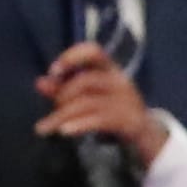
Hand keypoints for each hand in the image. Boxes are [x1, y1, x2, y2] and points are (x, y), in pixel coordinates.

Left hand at [35, 41, 161, 152]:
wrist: (146, 136)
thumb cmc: (112, 111)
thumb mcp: (89, 97)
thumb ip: (64, 89)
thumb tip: (39, 83)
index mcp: (111, 70)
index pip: (94, 51)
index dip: (72, 57)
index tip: (54, 71)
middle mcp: (120, 82)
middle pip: (85, 82)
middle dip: (62, 95)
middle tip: (52, 109)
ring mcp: (127, 102)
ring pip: (88, 103)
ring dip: (62, 115)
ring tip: (46, 128)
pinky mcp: (129, 122)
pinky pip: (99, 120)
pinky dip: (79, 125)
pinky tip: (64, 131)